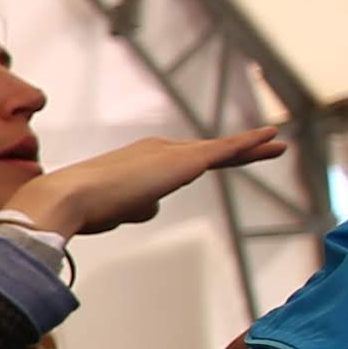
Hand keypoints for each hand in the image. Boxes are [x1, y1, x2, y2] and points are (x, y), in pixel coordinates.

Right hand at [2, 123, 290, 241]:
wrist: (70, 197)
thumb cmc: (83, 207)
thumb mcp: (115, 210)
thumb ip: (136, 206)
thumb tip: (152, 205)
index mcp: (138, 159)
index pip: (178, 161)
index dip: (200, 161)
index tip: (212, 162)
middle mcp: (157, 149)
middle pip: (206, 152)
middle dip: (235, 150)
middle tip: (263, 147)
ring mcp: (172, 153)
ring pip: (220, 150)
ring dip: (249, 148)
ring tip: (277, 147)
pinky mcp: (186, 161)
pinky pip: (226, 150)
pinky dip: (250, 143)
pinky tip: (273, 138)